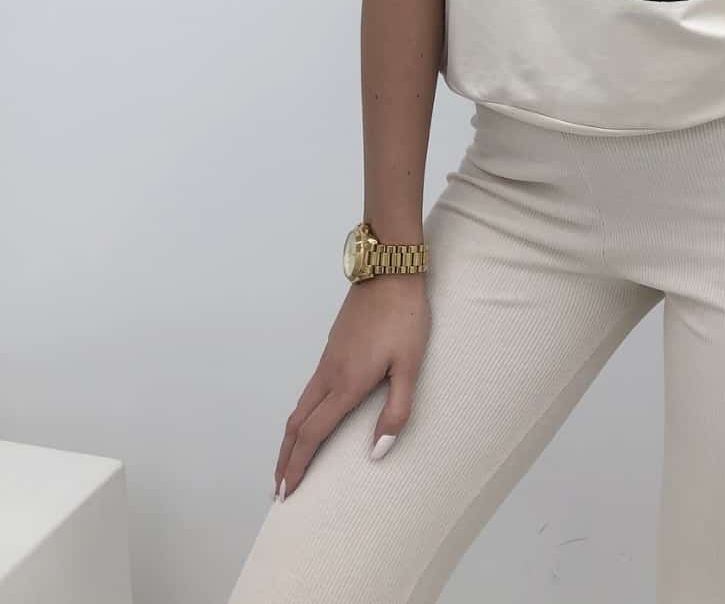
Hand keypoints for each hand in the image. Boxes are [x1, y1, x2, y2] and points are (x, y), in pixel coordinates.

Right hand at [274, 273, 429, 500]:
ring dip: (291, 437)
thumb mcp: (410, 365)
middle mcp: (330, 374)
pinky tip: (311, 418)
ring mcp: (328, 358)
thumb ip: (396, 411)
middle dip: (285, 458)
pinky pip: (309, 390)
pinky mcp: (333, 346)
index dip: (298, 466)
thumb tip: (376, 452)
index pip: (313, 434)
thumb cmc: (404, 317)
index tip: (286, 492)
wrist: (389, 270)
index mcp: (346, 384)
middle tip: (278, 488)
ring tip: (289, 460)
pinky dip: (301, 415)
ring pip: (300, 405)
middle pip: (297, 424)